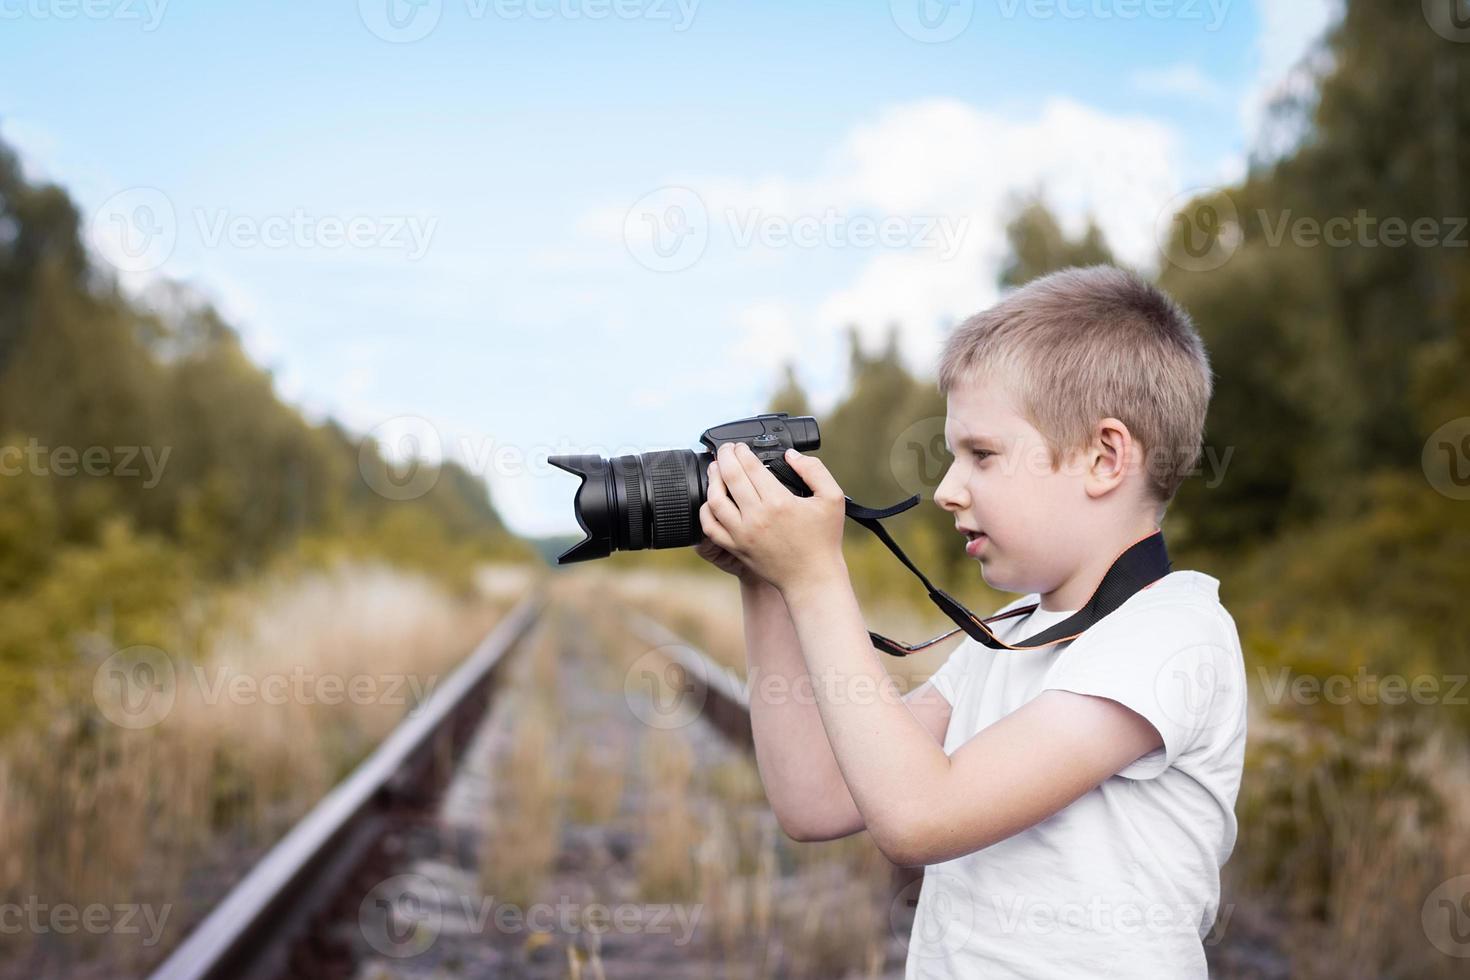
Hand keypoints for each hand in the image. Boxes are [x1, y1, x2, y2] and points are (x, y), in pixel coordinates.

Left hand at [698, 442, 847, 595]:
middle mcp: (757, 517)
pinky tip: (710, 500)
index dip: (741, 451)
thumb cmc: (824, 540)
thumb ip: (814, 470)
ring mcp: (743, 534)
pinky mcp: (736, 547)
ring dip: (712, 480)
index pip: (750, 467)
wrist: (813, 578)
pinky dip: (705, 510)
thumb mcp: (832, 498)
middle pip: (730, 478)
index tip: (740, 446)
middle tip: (725, 450)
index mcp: (779, 502)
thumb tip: (790, 455)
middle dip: (724, 457)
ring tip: (715, 469)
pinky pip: (710, 526)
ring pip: (715, 500)